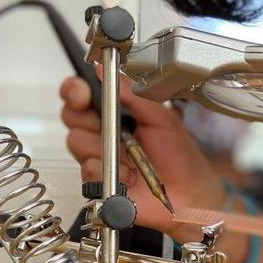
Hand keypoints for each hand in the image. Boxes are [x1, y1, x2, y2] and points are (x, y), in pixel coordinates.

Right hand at [60, 68, 226, 234]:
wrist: (190, 193)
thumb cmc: (180, 157)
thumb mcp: (161, 118)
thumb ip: (134, 93)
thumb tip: (104, 70)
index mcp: (117, 116)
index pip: (82, 96)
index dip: (75, 91)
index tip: (82, 92)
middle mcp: (104, 136)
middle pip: (71, 116)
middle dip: (84, 116)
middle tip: (106, 123)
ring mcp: (100, 160)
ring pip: (76, 141)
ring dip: (102, 146)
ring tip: (130, 155)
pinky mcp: (100, 184)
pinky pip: (88, 170)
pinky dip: (107, 170)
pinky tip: (128, 176)